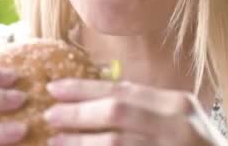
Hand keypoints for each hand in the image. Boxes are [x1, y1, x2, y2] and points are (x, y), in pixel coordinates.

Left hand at [43, 79, 227, 145]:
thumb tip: (94, 99)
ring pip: (115, 143)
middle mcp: (177, 125)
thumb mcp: (176, 121)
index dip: (84, 88)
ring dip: (80, 142)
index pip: (123, 89)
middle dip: (78, 113)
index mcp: (177, 104)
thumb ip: (145, 108)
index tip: (55, 88)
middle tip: (49, 114)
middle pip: (117, 111)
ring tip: (55, 140)